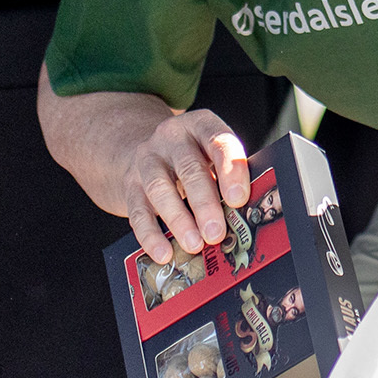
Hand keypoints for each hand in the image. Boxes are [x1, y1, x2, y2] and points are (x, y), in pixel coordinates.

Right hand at [119, 110, 250, 265]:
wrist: (143, 148)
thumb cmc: (193, 158)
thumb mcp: (212, 155)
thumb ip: (228, 178)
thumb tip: (247, 217)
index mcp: (201, 125)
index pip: (219, 141)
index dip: (230, 170)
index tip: (238, 199)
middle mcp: (171, 137)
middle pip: (189, 169)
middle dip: (204, 204)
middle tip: (216, 233)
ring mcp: (147, 159)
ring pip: (160, 189)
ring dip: (178, 220)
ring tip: (194, 245)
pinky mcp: (130, 184)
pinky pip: (138, 211)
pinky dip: (151, 235)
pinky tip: (163, 252)